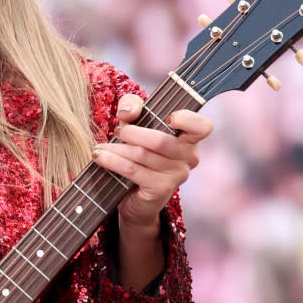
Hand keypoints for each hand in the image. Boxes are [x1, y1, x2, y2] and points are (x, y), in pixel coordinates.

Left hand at [93, 94, 211, 230]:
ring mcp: (177, 175)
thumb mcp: (135, 123)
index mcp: (189, 138)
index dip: (187, 120)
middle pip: (160, 140)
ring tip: (101, 148)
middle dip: (132, 133)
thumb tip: (128, 112)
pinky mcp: (161, 189)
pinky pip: (133, 170)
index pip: (202, 126)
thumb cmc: (138, 151)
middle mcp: (189, 157)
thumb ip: (133, 106)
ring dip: (116, 149)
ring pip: (142, 155)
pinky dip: (113, 161)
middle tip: (117, 132)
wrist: (133, 196)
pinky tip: (100, 157)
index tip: (168, 117)